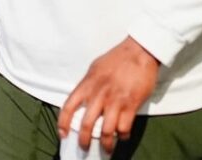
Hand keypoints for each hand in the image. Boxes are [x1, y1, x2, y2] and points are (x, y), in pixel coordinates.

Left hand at [57, 36, 159, 153]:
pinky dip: (123, 135)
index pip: (69, 106)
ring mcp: (115, 100)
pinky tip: (122, 135)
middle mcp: (99, 94)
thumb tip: (83, 99)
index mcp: (88, 84)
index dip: (63, 123)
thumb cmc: (117, 58)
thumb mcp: (95, 68)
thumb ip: (88, 85)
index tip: (62, 134)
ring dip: (105, 144)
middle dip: (84, 141)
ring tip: (106, 149)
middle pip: (86, 124)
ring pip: (106, 131)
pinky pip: (124, 128)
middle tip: (84, 148)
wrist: (139, 51)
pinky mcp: (131, 104)